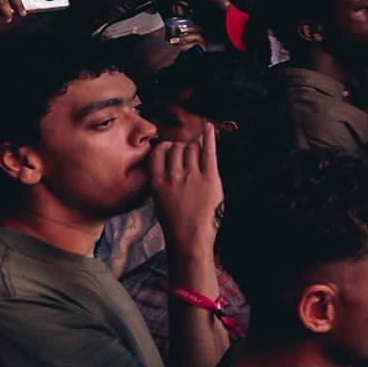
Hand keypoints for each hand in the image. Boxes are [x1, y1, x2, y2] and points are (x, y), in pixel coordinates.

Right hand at [147, 124, 223, 254]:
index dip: (167, 148)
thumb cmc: (175, 221)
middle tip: (188, 156)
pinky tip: (209, 128)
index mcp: (157, 181)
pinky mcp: (210, 178)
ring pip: (192, 148)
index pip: (159, 151)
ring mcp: (192, 176)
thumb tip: (170, 159)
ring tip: (197, 154)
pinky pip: (208, 152)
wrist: (190, 238)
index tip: (172, 150)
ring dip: (195, 147)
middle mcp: (173, 176)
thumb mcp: (160, 198)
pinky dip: (209, 138)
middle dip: (183, 148)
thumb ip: (162, 178)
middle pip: (178, 147)